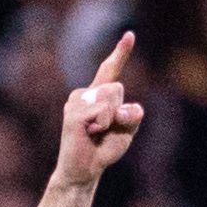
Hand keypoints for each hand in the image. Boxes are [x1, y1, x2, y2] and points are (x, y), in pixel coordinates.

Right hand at [53, 31, 143, 186]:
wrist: (83, 171)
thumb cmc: (103, 151)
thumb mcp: (125, 132)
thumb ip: (132, 116)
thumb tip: (133, 107)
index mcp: (98, 95)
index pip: (110, 70)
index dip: (121, 52)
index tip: (130, 34)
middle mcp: (85, 93)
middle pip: (116, 88)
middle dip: (119, 111)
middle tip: (104, 131)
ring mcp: (76, 102)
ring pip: (109, 98)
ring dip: (111, 120)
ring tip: (95, 134)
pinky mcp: (72, 114)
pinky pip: (101, 112)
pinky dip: (103, 125)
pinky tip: (90, 135)